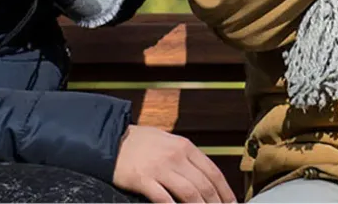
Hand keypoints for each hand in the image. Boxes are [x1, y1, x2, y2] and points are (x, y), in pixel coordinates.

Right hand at [113, 125, 235, 202]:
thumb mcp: (168, 142)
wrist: (112, 139)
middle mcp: (176, 156)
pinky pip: (164, 199)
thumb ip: (186, 157)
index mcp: (184, 146)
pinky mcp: (144, 179)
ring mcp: (160, 168)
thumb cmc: (140, 142)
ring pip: (190, 194)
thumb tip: (205, 178)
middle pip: (204, 186)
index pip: (212, 172)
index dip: (225, 191)